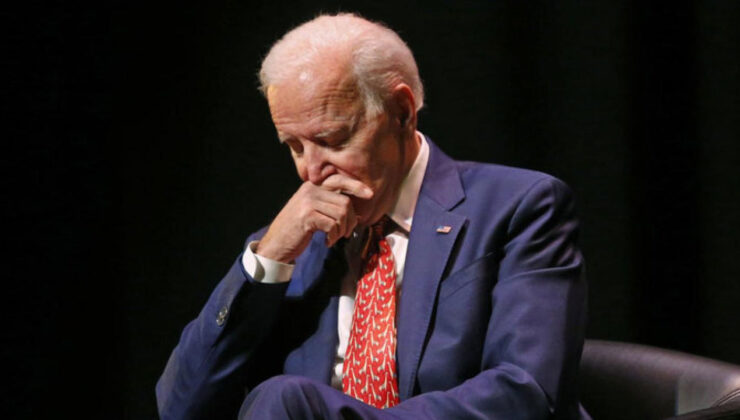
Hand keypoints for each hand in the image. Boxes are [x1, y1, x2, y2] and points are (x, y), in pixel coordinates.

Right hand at [256, 174, 372, 262]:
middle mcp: (310, 190)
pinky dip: (334, 236)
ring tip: (334, 237)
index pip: (338, 180)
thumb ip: (328, 206)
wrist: (275, 244)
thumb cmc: (296, 230)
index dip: (356, 186)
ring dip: (342, 230)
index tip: (370, 194)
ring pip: (342, 214)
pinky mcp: (308, 216)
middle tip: (347, 232)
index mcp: (311, 187)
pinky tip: (327, 241)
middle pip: (345, 202)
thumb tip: (356, 212)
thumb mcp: (311, 211)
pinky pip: (333, 225)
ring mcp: (308, 202)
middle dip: (351, 220)